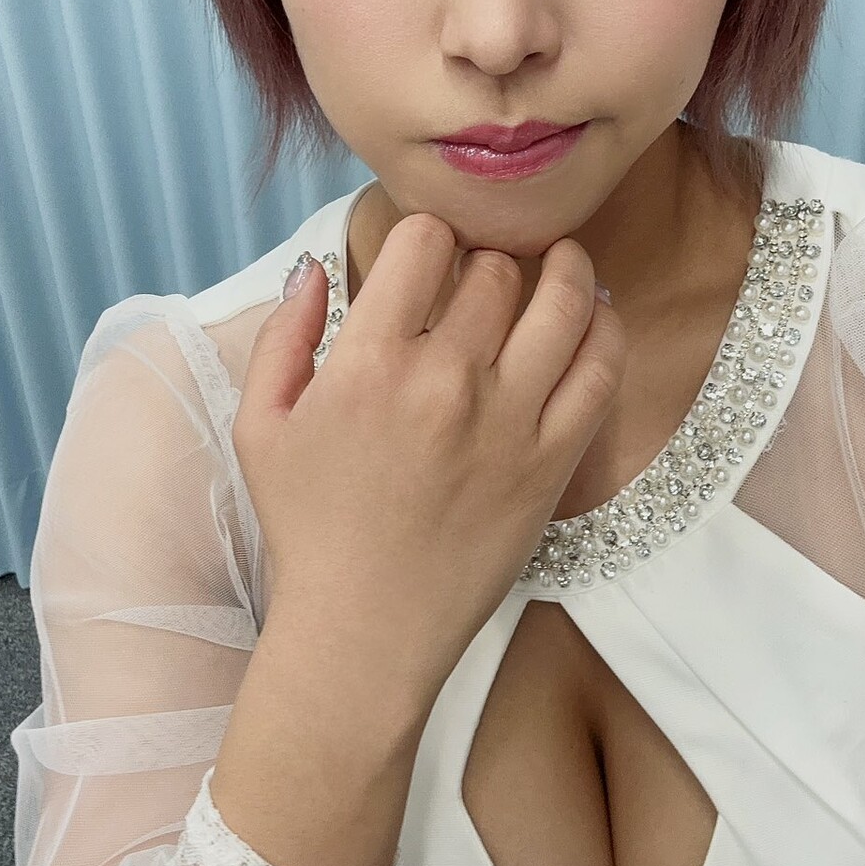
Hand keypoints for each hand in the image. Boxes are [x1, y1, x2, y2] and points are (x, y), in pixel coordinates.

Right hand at [233, 213, 627, 686]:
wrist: (365, 632)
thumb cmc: (308, 531)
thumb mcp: (260, 426)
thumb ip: (284, 335)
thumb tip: (315, 266)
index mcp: (369, 363)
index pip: (425, 241)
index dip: (430, 234)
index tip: (431, 254)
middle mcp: (446, 381)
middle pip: (496, 268)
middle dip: (490, 258)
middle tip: (487, 276)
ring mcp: (508, 421)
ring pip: (564, 303)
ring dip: (566, 270)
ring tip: (563, 264)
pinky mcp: (552, 462)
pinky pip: (601, 371)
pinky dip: (604, 330)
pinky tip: (592, 319)